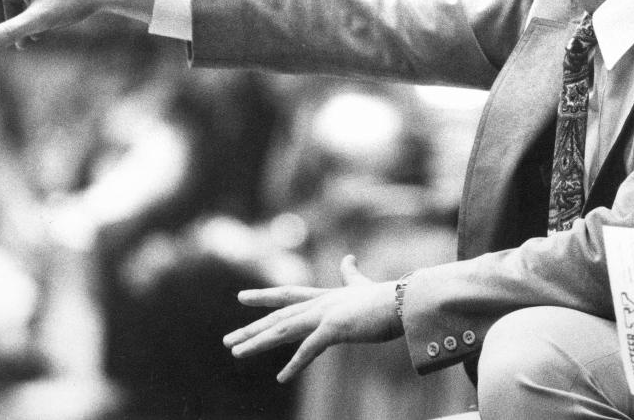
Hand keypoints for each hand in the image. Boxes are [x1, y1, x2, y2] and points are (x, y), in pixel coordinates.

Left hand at [223, 254, 401, 382]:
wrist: (405, 300)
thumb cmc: (388, 297)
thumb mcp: (363, 285)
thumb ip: (351, 275)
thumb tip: (348, 257)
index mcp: (325, 296)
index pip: (288, 295)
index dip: (264, 297)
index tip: (242, 298)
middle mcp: (320, 303)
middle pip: (279, 315)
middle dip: (252, 327)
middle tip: (227, 340)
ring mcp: (326, 314)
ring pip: (284, 329)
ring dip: (259, 343)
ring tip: (236, 354)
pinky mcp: (336, 327)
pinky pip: (310, 349)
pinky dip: (295, 363)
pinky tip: (281, 376)